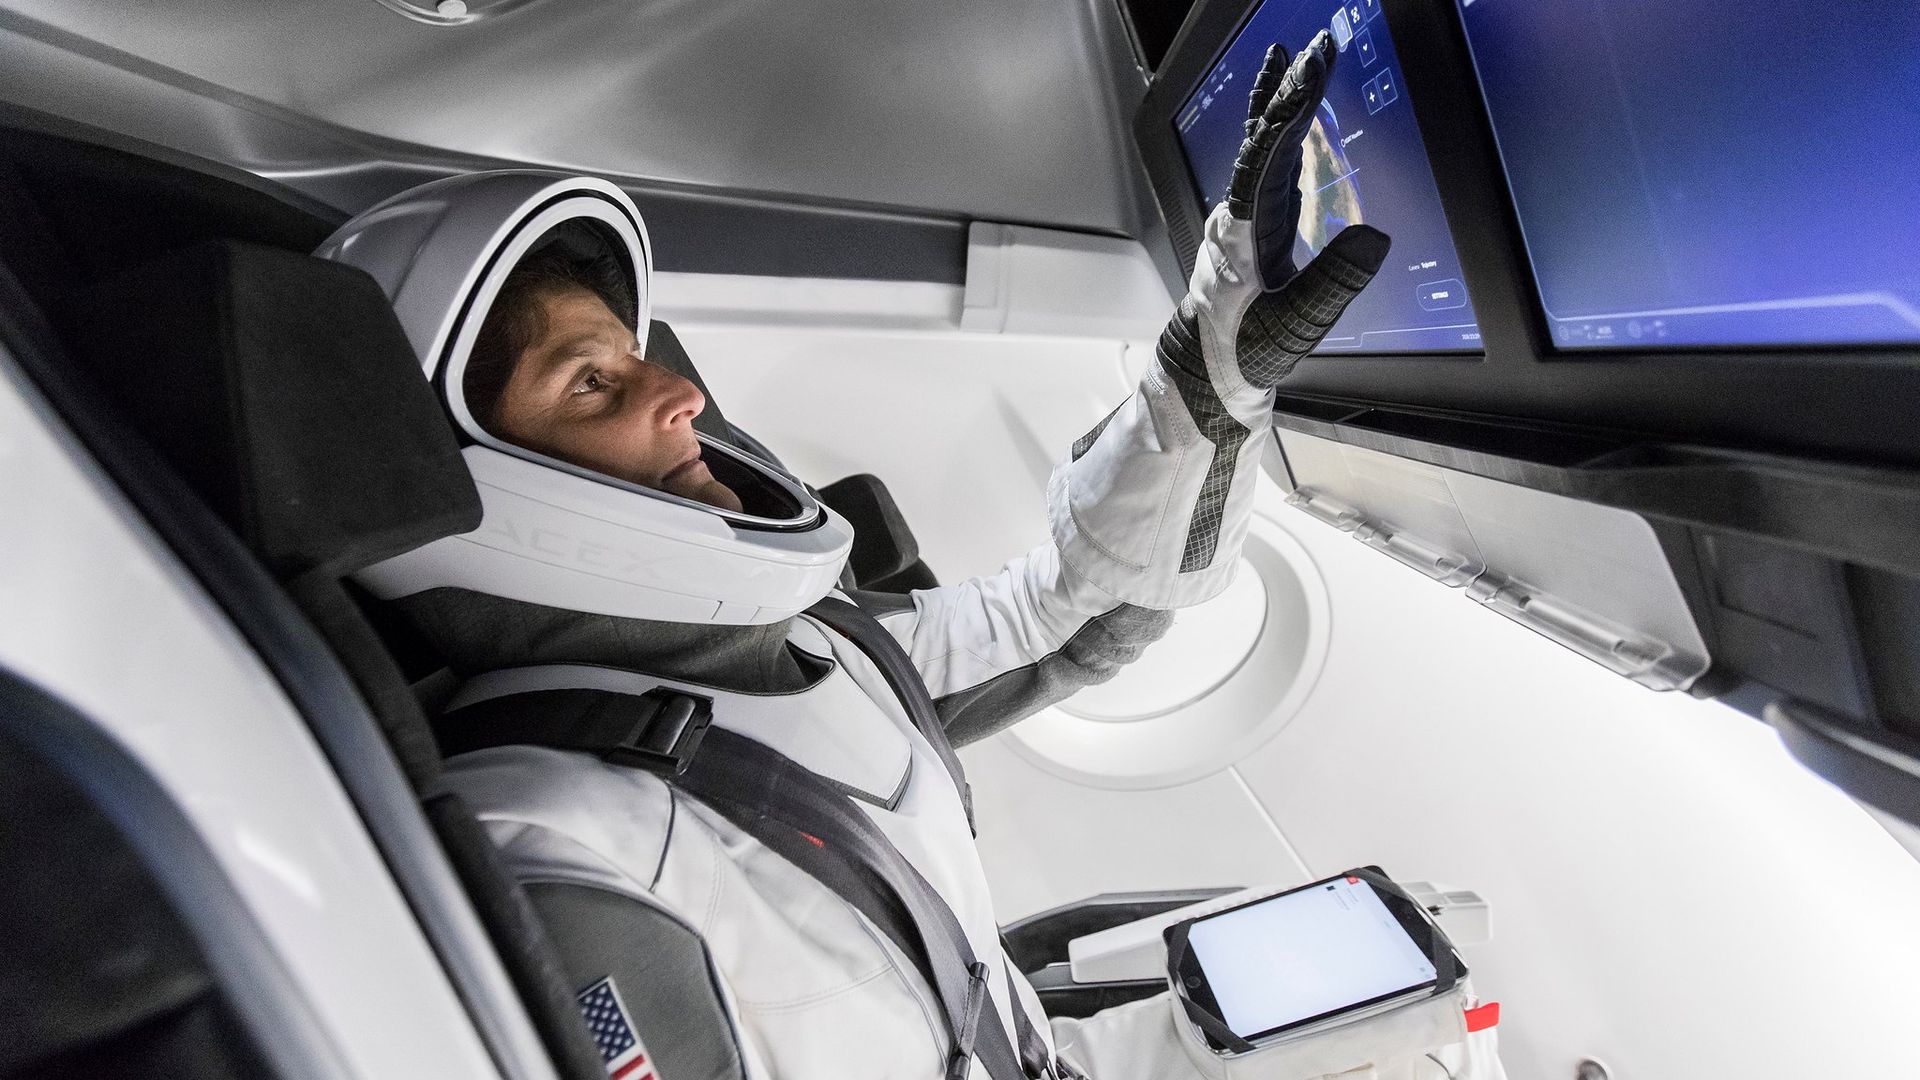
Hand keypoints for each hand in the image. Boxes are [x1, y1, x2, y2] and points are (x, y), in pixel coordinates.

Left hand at [1163, 32, 1391, 393]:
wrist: (1204, 378)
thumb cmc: (1240, 355)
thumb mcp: (1292, 328)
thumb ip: (1334, 284)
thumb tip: (1374, 237)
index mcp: (1244, 231)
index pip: (1267, 154)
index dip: (1290, 108)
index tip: (1312, 68)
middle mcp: (1239, 217)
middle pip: (1263, 139)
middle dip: (1290, 90)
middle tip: (1317, 45)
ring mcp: (1245, 222)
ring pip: (1262, 150)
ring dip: (1281, 106)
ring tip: (1294, 63)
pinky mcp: (1254, 233)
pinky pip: (1268, 173)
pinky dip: (1281, 140)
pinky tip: (1291, 127)